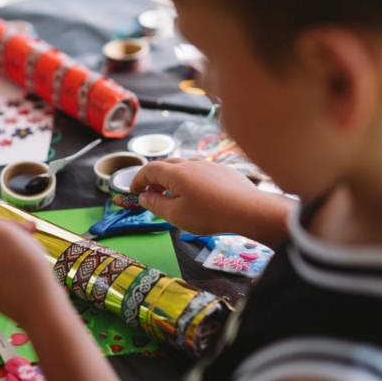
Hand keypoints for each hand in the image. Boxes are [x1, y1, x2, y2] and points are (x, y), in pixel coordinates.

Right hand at [131, 158, 295, 245]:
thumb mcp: (176, 216)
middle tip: (151, 194)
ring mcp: (208, 165)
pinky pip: (200, 171)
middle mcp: (191, 164)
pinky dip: (190, 179)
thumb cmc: (210, 215)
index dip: (138, 179)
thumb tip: (144, 196)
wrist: (247, 210)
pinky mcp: (222, 169)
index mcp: (176, 173)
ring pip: (184, 167)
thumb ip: (155, 205)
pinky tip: (196, 194)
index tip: (134, 190)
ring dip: (173, 178)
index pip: (150, 169)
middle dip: (154, 179)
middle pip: (166, 165)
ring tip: (173, 195)